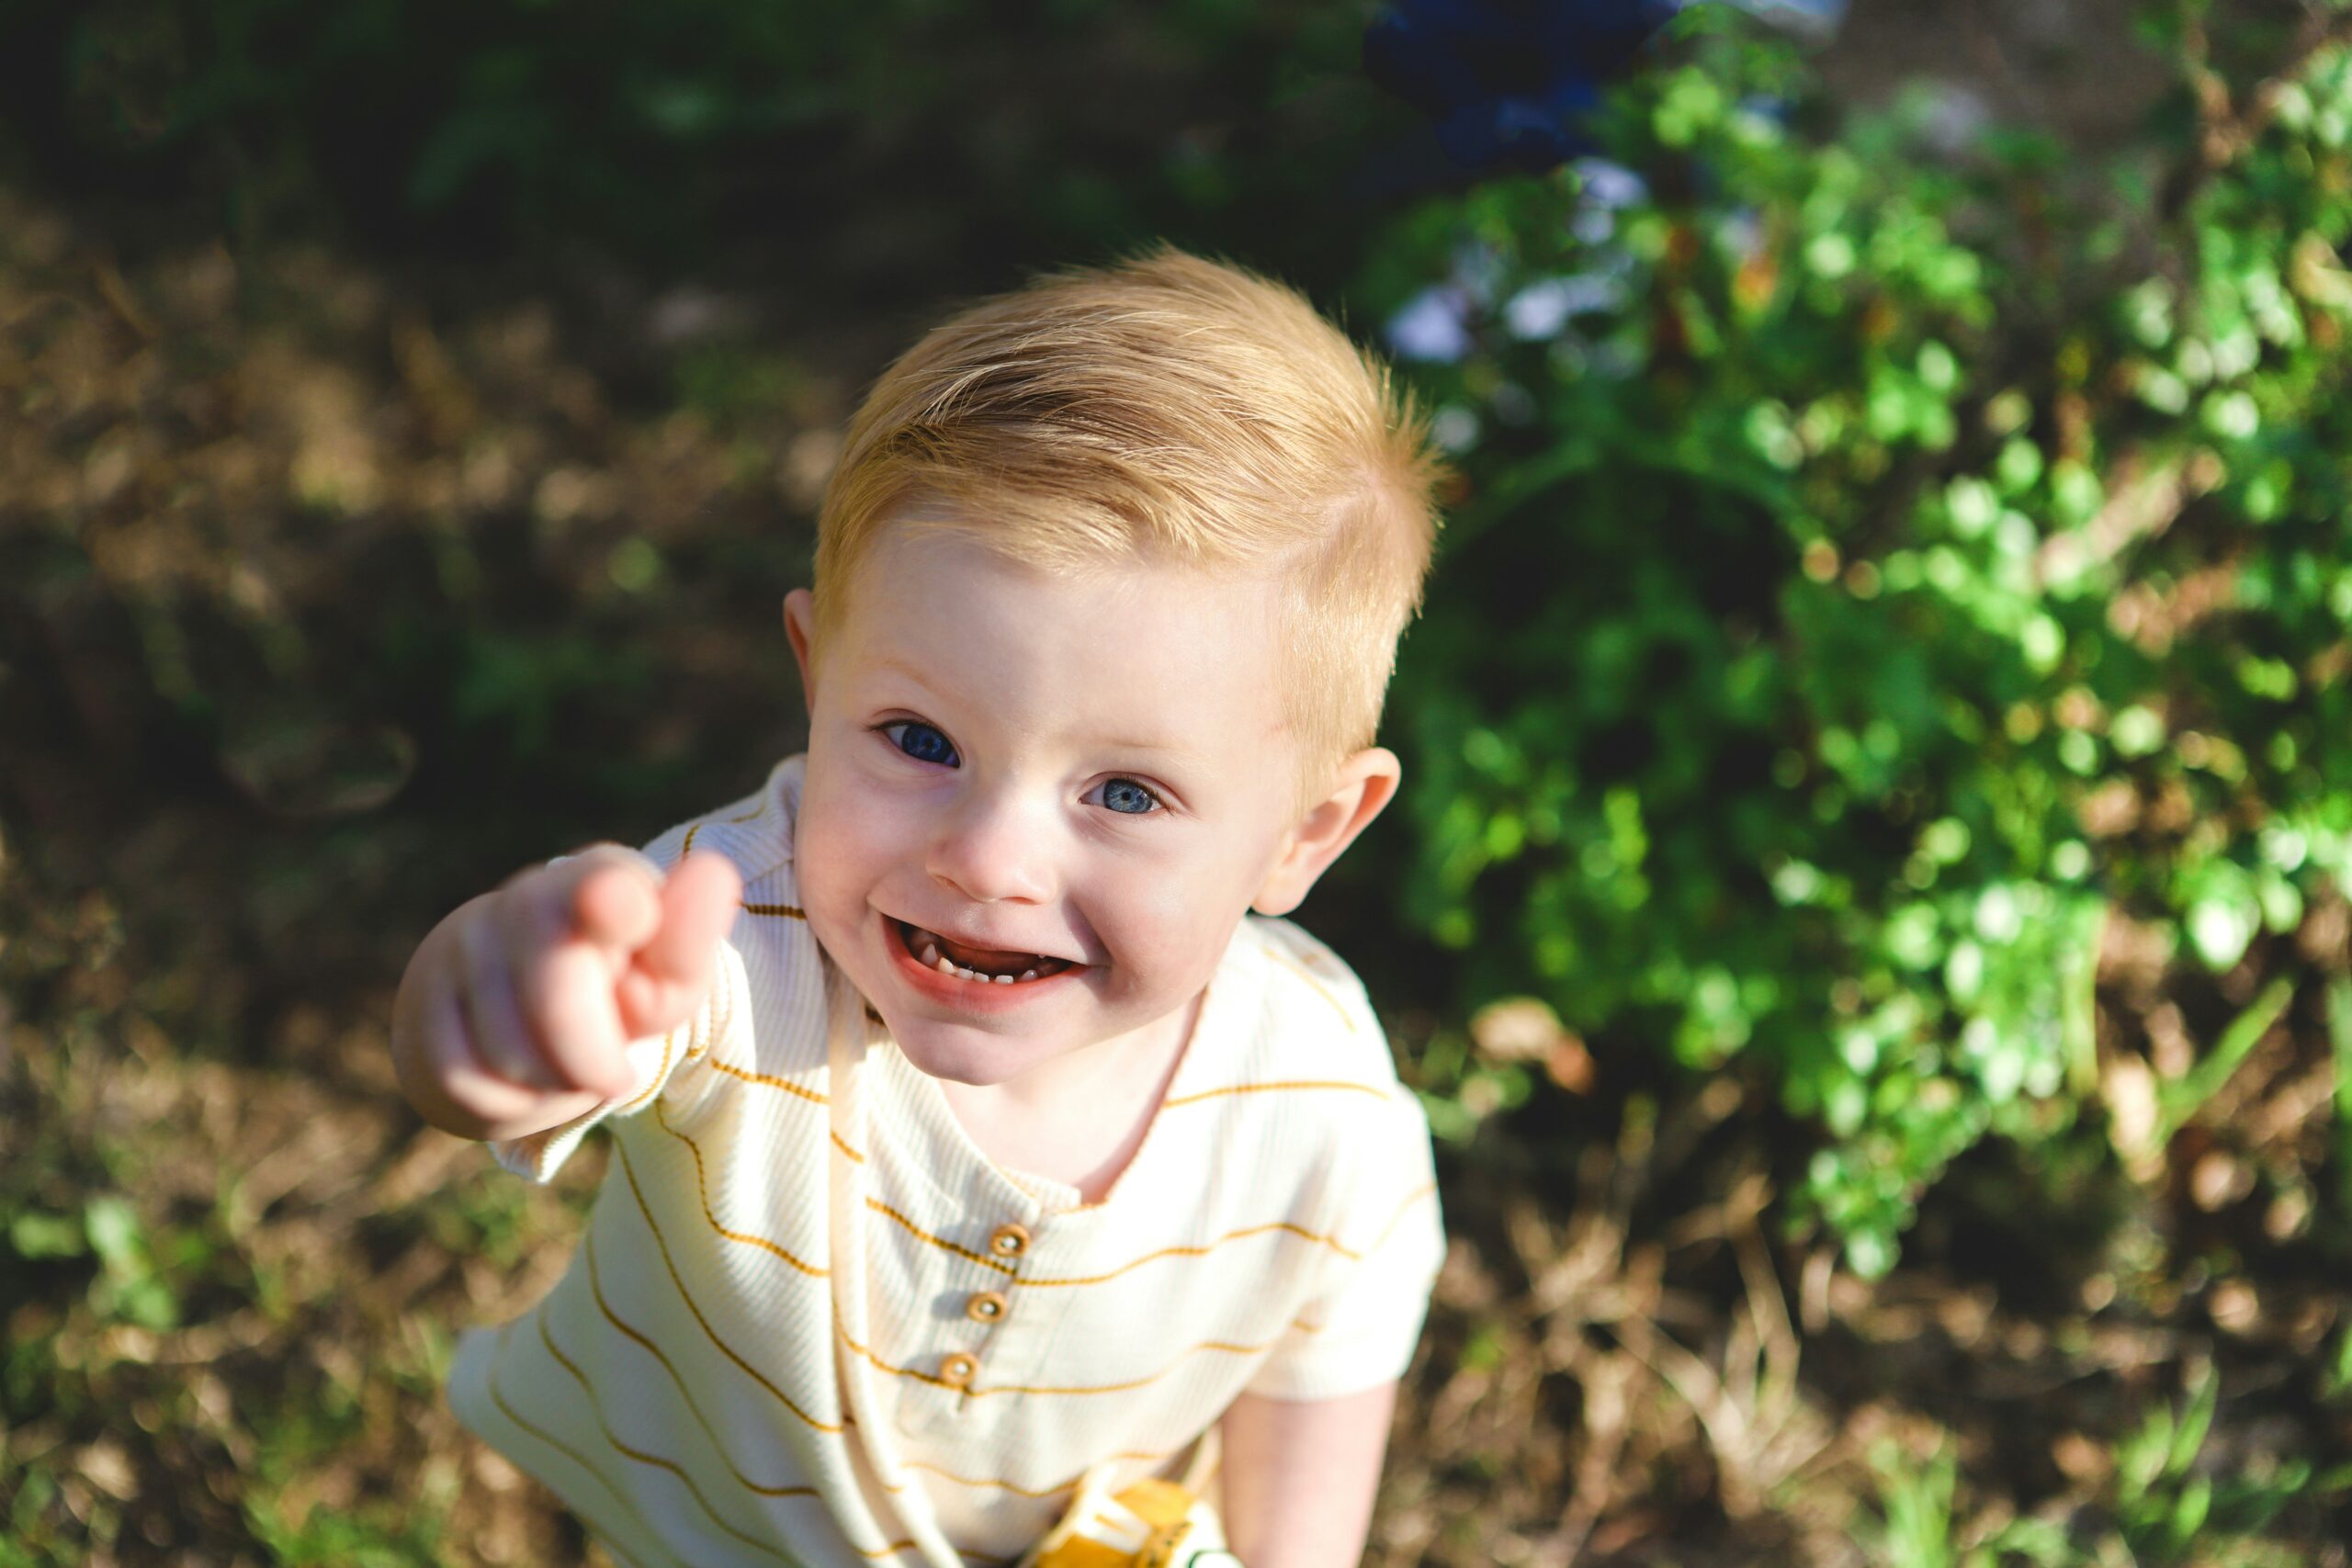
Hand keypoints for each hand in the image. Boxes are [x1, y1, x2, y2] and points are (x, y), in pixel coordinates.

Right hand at [390, 846, 743, 1141]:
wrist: (530, 1012)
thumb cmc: (618, 990)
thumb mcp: (666, 977)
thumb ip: (688, 939)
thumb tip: (714, 872)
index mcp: (603, 881)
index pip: (603, 885)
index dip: (614, 901)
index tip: (628, 909)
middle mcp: (526, 898)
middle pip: (553, 994)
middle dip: (589, 1058)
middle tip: (617, 1079)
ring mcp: (464, 944)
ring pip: (507, 1052)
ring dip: (554, 1086)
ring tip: (571, 1071)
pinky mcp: (421, 1000)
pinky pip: (462, 1077)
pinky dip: (507, 1104)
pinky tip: (525, 1083)